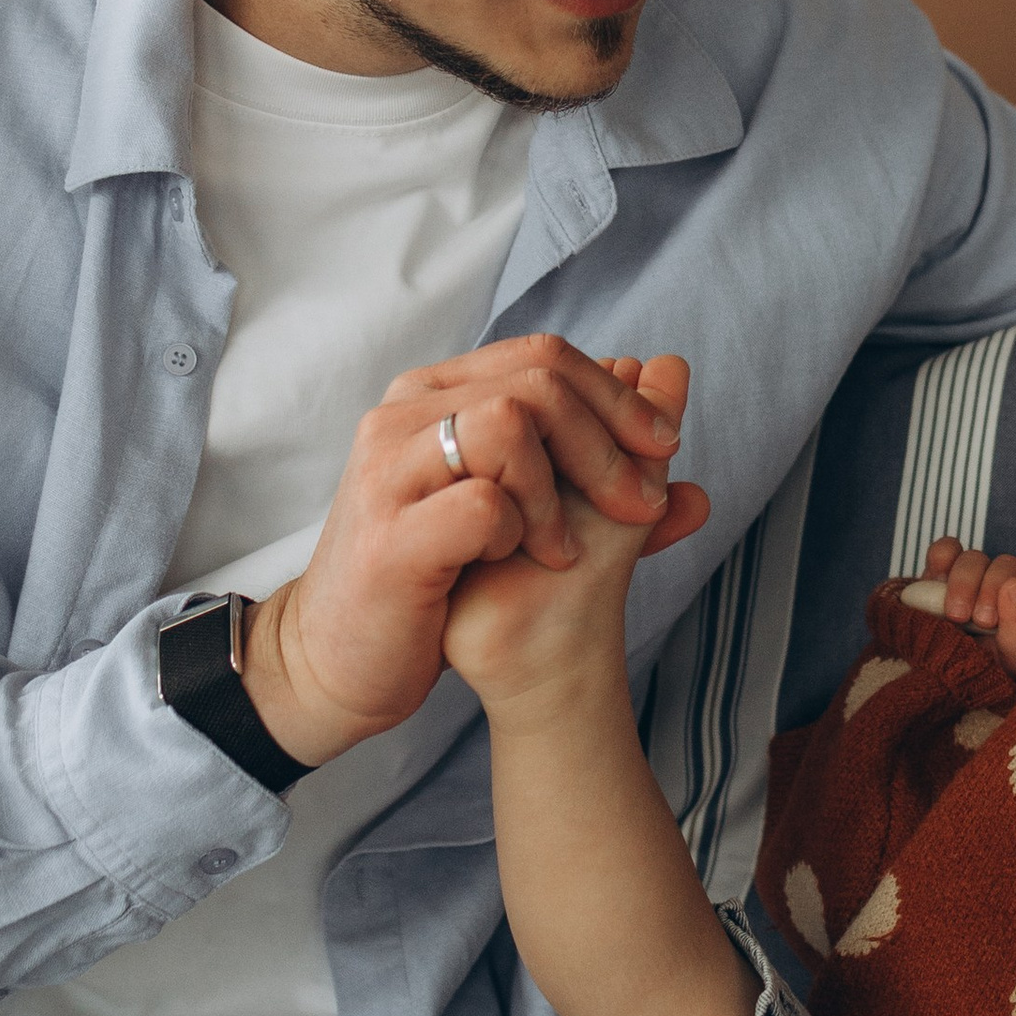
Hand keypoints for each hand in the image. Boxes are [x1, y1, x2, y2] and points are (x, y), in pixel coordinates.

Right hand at [239, 342, 695, 767]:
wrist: (342, 659)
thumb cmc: (435, 577)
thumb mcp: (521, 500)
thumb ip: (593, 446)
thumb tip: (673, 380)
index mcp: (434, 397)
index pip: (543, 356)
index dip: (617, 398)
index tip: (663, 448)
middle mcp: (403, 417)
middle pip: (538, 382)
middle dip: (609, 442)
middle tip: (637, 505)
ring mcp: (389, 473)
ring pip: (508, 424)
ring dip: (560, 489)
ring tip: (560, 545)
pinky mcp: (391, 538)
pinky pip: (483, 504)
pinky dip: (518, 532)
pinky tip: (512, 561)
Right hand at [914, 537, 1015, 680]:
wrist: (946, 676)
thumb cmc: (989, 670)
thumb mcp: (1014, 662)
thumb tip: (1014, 588)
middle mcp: (1006, 583)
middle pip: (1007, 564)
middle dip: (993, 590)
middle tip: (983, 621)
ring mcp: (974, 575)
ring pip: (974, 557)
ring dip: (964, 584)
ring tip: (957, 616)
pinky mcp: (942, 571)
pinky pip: (945, 550)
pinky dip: (942, 561)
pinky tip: (938, 587)